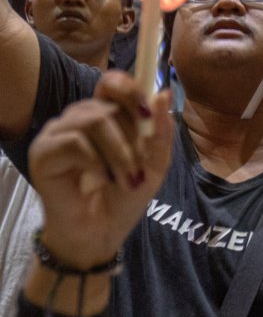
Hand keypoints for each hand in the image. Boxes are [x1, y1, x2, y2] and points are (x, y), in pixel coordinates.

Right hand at [28, 72, 172, 270]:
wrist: (100, 233)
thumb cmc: (124, 197)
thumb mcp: (154, 165)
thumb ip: (161, 132)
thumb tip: (164, 93)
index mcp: (103, 116)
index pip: (111, 83)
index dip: (130, 89)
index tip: (147, 111)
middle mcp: (77, 119)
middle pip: (109, 105)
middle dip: (134, 138)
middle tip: (138, 169)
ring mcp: (57, 134)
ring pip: (95, 120)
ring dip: (120, 153)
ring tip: (126, 180)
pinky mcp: (43, 153)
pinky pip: (76, 142)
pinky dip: (97, 163)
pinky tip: (102, 180)